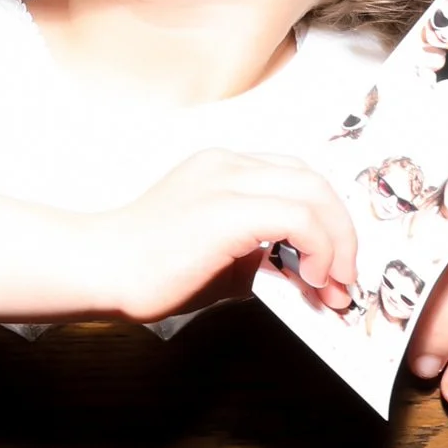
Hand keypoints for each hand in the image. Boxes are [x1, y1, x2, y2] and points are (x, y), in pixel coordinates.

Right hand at [106, 150, 358, 324]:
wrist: (103, 270)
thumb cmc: (149, 269)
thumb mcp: (219, 257)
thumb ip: (260, 257)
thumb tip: (305, 276)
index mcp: (222, 167)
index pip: (296, 178)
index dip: (327, 222)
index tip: (334, 268)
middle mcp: (227, 164)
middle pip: (315, 181)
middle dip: (343, 233)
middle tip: (345, 280)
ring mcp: (226, 181)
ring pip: (315, 193)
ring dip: (338, 242)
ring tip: (333, 284)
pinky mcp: (227, 209)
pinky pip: (298, 218)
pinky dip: (320, 249)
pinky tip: (312, 279)